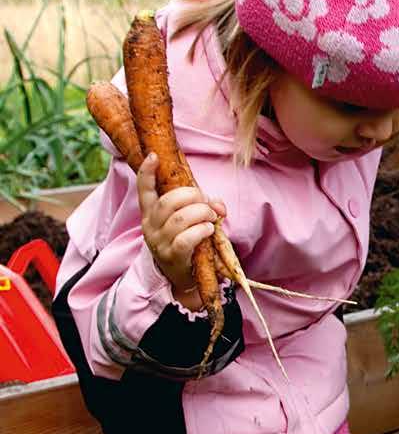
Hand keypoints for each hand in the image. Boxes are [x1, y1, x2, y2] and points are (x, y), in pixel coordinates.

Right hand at [137, 153, 225, 303]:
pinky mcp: (171, 256)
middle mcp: (150, 225)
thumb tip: (219, 205)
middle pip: (169, 201)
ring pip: (181, 218)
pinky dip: (202, 230)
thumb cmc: (186, 242)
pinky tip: (209, 230)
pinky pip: (186, 238)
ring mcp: (159, 241)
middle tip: (207, 205)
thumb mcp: (190, 221)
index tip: (153, 156)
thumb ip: (204, 205)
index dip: (146, 172)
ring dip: (203, 213)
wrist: (181, 277)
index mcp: (151, 213)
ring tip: (211, 218)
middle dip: (194, 197)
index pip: (144, 190)